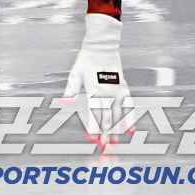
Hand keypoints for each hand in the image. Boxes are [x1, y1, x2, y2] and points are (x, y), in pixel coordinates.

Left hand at [64, 13, 130, 148]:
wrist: (103, 47)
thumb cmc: (86, 60)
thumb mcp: (75, 73)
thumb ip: (71, 89)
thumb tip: (65, 101)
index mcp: (94, 91)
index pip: (95, 114)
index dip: (94, 128)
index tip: (91, 139)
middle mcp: (108, 93)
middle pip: (108, 118)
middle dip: (105, 134)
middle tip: (104, 147)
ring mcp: (118, 92)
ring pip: (119, 116)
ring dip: (116, 130)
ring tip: (114, 143)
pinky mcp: (124, 89)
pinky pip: (129, 107)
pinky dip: (130, 119)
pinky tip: (130, 131)